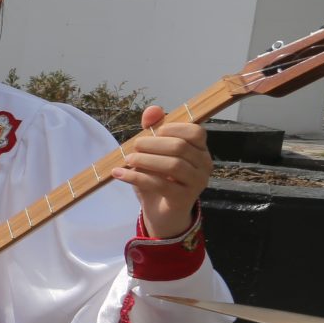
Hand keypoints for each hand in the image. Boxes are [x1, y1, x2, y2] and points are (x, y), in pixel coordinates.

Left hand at [114, 105, 210, 238]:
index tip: (153, 131)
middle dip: (153, 144)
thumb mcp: (153, 152)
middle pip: (181, 147)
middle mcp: (204, 165)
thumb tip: (152, 110)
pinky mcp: (184, 199)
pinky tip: (119, 174)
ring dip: (145, 160)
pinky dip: (136, 177)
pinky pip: (160, 185)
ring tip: (127, 159)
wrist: (162, 212)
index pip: (196, 131)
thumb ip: (154, 130)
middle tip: (133, 146)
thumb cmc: (159, 178)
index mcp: (200, 150)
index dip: (173, 128)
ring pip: (173, 165)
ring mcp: (197, 183)